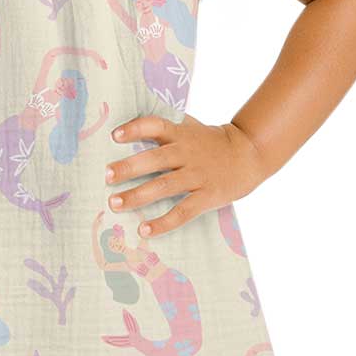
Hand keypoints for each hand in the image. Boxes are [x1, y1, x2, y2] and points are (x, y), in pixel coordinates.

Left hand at [104, 115, 268, 236]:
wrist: (249, 153)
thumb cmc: (210, 141)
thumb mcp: (190, 127)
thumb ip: (165, 128)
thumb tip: (127, 125)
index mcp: (181, 134)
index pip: (156, 125)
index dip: (136, 129)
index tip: (114, 135)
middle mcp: (187, 153)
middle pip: (156, 159)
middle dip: (129, 167)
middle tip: (106, 176)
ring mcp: (198, 175)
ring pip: (164, 186)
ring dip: (137, 196)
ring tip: (115, 203)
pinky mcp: (207, 196)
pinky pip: (183, 211)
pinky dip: (163, 222)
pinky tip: (144, 229)